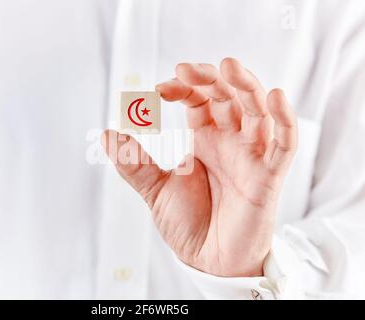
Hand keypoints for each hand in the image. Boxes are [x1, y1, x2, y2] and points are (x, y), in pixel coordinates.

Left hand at [101, 58, 297, 276]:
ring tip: (228, 66)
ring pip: (257, 111)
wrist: (208, 260)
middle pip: (228, 96)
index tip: (157, 90)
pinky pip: (285, 143)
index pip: (199, 100)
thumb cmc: (187, 224)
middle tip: (186, 69)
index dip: (183, 88)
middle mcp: (229, 141)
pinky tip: (275, 97)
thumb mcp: (154, 189)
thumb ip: (133, 162)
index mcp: (204, 139)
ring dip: (246, 86)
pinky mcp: (269, 175)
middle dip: (210, 79)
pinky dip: (285, 120)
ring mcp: (251, 155)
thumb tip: (105, 134)